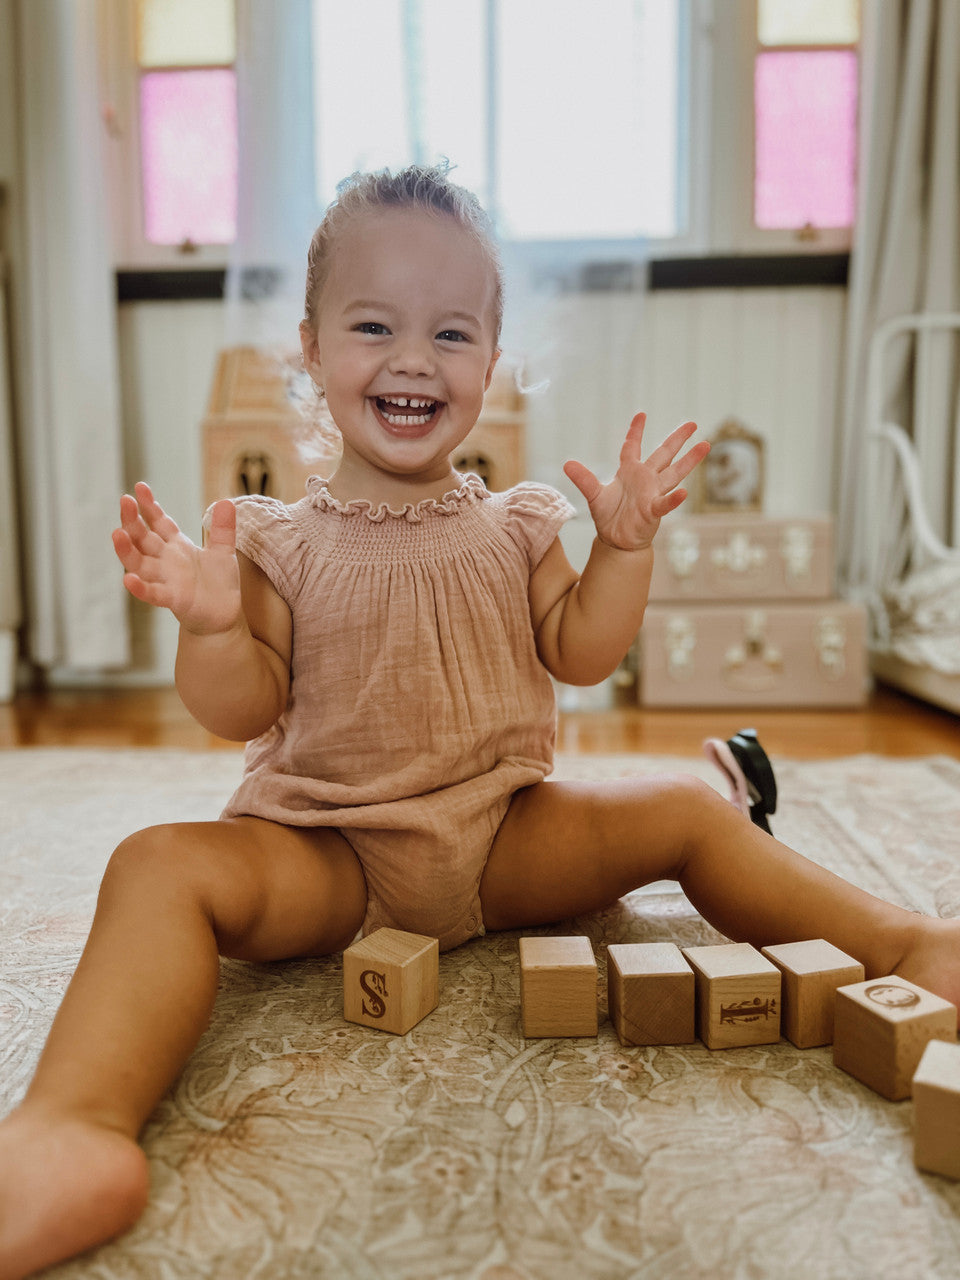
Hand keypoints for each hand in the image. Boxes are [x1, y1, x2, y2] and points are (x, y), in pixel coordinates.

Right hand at [112, 482, 242, 635]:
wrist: (222, 616)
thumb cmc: (218, 584)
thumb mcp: (223, 551)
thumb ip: (223, 529)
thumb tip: (227, 502)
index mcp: (176, 546)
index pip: (158, 522)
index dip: (149, 506)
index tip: (139, 487)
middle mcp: (165, 561)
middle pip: (143, 538)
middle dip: (132, 520)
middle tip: (124, 500)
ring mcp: (165, 580)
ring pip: (139, 563)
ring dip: (126, 550)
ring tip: (116, 533)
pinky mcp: (172, 599)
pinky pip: (152, 593)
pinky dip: (140, 588)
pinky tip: (128, 580)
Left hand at [563, 413, 709, 550]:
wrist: (616, 540)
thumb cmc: (609, 516)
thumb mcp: (594, 495)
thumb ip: (584, 479)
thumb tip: (567, 464)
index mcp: (629, 472)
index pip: (633, 446)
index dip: (636, 431)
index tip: (641, 414)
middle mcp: (645, 479)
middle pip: (664, 454)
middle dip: (677, 439)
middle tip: (693, 424)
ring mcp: (652, 494)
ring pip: (674, 473)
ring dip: (689, 461)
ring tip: (705, 445)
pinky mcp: (653, 511)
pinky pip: (665, 503)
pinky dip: (673, 499)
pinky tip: (684, 492)